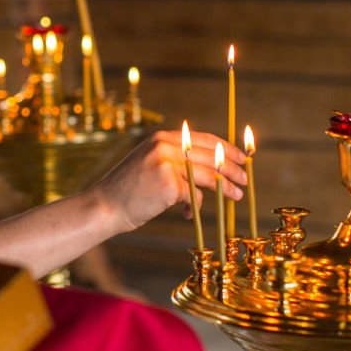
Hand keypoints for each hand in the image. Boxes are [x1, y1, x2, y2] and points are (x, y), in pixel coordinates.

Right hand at [88, 129, 247, 234]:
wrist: (104, 206)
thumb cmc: (130, 190)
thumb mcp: (151, 164)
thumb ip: (176, 160)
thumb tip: (213, 167)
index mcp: (163, 138)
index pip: (204, 139)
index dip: (226, 148)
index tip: (241, 158)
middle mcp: (165, 145)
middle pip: (211, 156)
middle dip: (232, 168)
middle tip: (246, 179)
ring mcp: (166, 163)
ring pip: (208, 175)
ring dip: (226, 187)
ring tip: (236, 195)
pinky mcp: (168, 184)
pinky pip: (194, 196)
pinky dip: (194, 206)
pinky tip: (185, 212)